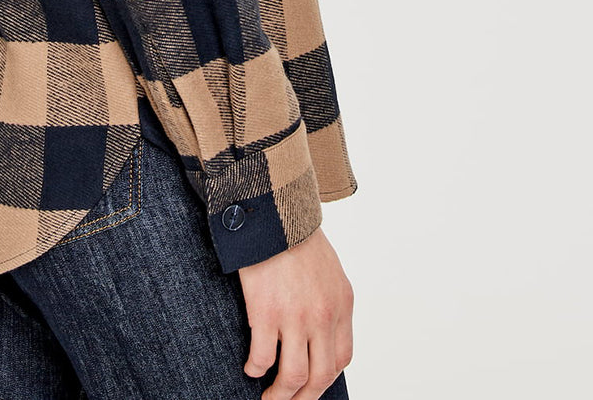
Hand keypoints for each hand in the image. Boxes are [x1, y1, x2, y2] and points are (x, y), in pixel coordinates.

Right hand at [237, 227, 353, 398]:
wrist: (273, 211)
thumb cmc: (295, 236)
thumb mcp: (328, 269)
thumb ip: (329, 301)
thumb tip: (319, 333)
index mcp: (342, 303)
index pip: (342, 357)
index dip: (325, 378)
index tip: (311, 385)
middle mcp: (324, 315)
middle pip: (320, 376)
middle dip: (304, 398)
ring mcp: (296, 316)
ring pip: (294, 376)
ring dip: (280, 395)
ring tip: (268, 398)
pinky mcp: (267, 312)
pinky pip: (263, 357)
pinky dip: (256, 369)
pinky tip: (250, 367)